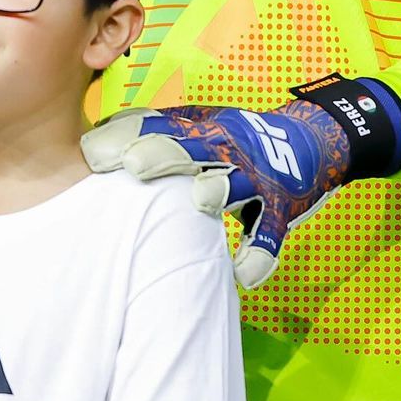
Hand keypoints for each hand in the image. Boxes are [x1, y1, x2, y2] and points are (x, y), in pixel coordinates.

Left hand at [82, 100, 350, 288]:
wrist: (309, 142)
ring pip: (236, 185)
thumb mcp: (196, 126)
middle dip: (165, 153)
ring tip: (201, 199)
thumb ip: (150, 133)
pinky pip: (269, 235)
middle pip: (194, 147)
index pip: (160, 125)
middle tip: (135, 164)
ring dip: (219, 189)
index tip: (91, 153)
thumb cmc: (231, 142)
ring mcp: (256, 179)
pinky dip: (258, 254)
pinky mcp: (280, 211)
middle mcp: (227, 148)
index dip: (128, 136)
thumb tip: (95, 139)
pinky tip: (241, 274)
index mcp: (201, 127)